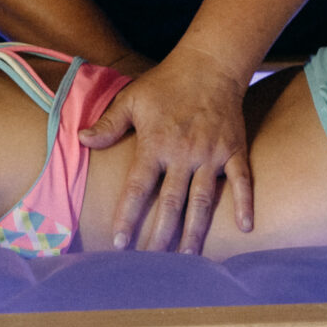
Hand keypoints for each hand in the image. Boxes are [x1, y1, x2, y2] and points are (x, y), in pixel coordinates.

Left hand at [79, 45, 252, 254]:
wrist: (211, 63)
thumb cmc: (166, 83)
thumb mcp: (132, 99)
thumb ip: (109, 123)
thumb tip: (81, 140)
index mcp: (156, 144)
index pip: (139, 188)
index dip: (128, 216)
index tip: (119, 243)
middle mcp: (184, 154)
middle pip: (171, 203)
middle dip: (160, 235)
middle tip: (153, 263)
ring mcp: (212, 153)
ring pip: (204, 200)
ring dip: (196, 230)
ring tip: (189, 258)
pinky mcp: (234, 149)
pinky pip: (242, 180)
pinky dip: (244, 203)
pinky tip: (245, 227)